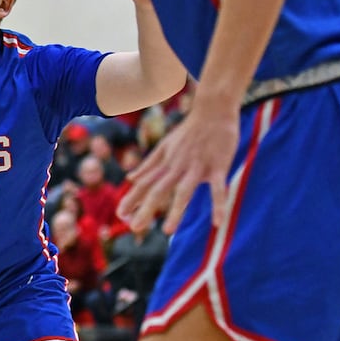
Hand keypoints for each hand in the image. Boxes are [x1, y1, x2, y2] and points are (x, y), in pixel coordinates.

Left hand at [118, 103, 238, 233]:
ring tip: (167, 230)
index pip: (144, 183)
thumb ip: (148, 164)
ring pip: (184, 191)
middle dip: (146, 209)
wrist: (213, 110)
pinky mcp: (218, 167)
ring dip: (176, 210)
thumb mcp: (165, 145)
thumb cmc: (190, 130)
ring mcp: (197, 167)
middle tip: (135, 227)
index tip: (120, 215)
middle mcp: (177, 166)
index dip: (132, 198)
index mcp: (165, 162)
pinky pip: (218, 189)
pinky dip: (218, 205)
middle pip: (159, 190)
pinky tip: (217, 223)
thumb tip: (130, 178)